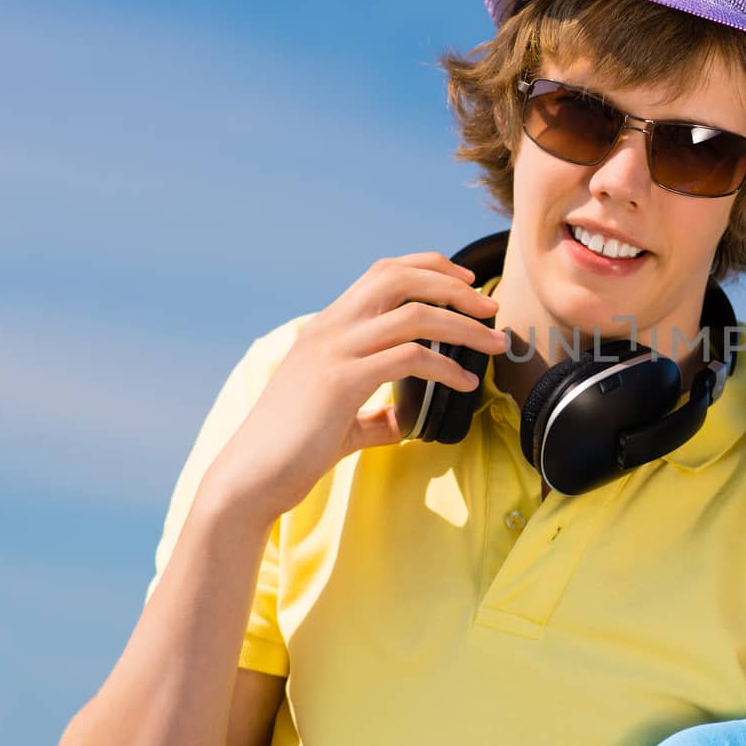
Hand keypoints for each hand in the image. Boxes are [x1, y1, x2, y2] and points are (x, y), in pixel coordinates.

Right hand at [195, 253, 504, 525]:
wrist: (251, 477)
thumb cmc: (293, 450)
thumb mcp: (340, 421)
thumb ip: (372, 413)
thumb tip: (400, 418)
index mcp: (328, 328)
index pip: (383, 273)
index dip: (429, 268)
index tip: (467, 282)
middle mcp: (330, 329)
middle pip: (400, 278)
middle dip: (453, 285)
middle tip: (490, 307)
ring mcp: (333, 352)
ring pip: (413, 314)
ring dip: (464, 326)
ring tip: (494, 344)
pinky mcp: (341, 381)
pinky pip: (408, 357)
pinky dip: (445, 366)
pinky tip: (465, 383)